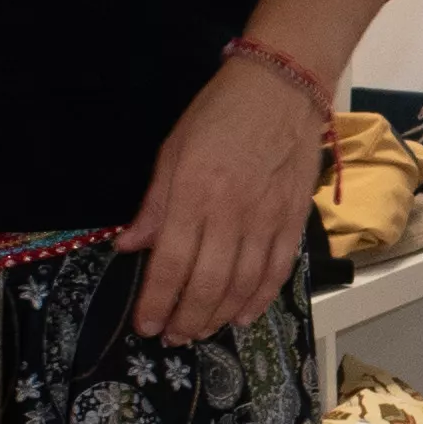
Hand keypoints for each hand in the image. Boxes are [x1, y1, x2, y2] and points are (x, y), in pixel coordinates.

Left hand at [119, 57, 321, 341]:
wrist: (282, 86)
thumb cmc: (220, 113)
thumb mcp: (172, 150)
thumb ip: (153, 204)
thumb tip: (128, 246)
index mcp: (193, 193)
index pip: (171, 262)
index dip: (157, 301)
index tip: (146, 325)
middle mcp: (230, 213)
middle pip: (207, 283)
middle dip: (186, 318)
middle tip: (172, 337)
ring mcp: (267, 219)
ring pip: (242, 285)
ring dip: (218, 315)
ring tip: (200, 331)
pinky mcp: (293, 220)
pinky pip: (277, 271)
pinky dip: (260, 299)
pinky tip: (242, 315)